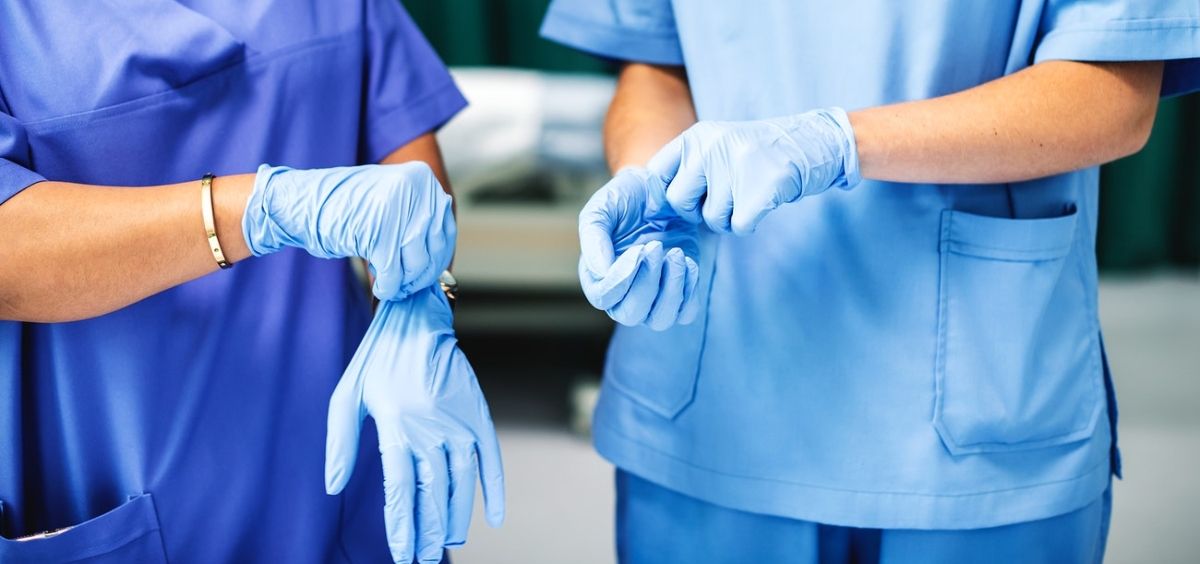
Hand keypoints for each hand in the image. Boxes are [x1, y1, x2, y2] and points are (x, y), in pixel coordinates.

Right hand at [242, 162, 454, 300]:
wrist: (301, 201)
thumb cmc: (345, 208)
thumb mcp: (390, 200)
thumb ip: (418, 220)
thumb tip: (443, 264)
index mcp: (422, 177)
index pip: (445, 228)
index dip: (437, 257)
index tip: (426, 273)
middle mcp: (415, 189)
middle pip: (434, 248)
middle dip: (421, 274)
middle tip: (407, 286)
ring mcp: (397, 210)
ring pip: (416, 263)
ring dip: (404, 282)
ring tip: (391, 284)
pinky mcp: (379, 234)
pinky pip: (394, 274)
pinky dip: (389, 288)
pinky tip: (381, 289)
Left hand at [324, 287, 503, 563]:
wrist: (417, 320)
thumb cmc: (375, 361)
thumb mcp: (346, 396)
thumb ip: (340, 444)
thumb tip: (332, 488)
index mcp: (396, 427)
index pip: (402, 491)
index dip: (403, 526)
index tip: (402, 553)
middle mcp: (431, 429)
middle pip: (432, 494)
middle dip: (427, 533)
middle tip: (422, 559)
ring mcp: (458, 423)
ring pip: (462, 483)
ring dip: (456, 518)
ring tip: (447, 544)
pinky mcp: (478, 414)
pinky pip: (490, 459)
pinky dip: (493, 490)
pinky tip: (492, 517)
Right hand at [578, 167, 700, 330]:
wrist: (662, 188)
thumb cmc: (627, 197)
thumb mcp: (603, 206)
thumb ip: (594, 236)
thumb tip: (600, 271)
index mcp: (597, 276)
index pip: (604, 297)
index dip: (621, 279)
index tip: (639, 249)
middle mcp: (622, 294)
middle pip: (631, 314)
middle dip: (647, 283)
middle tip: (657, 246)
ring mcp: (652, 297)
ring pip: (660, 320)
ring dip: (671, 290)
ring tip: (676, 254)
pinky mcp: (678, 291)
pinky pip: (685, 312)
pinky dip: (690, 291)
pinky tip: (688, 261)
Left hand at [648, 107, 860, 234]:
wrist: (813, 141)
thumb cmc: (760, 152)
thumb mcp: (718, 144)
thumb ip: (689, 166)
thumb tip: (655, 201)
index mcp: (696, 137)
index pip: (656, 173)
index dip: (666, 193)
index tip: (686, 199)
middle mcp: (710, 149)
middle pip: (678, 202)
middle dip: (697, 211)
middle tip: (722, 200)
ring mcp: (735, 168)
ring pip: (710, 220)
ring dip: (729, 218)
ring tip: (747, 195)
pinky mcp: (759, 190)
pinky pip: (737, 227)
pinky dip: (749, 224)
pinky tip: (761, 204)